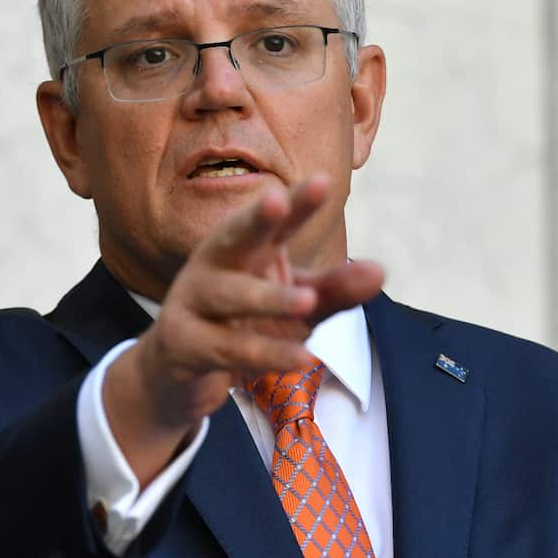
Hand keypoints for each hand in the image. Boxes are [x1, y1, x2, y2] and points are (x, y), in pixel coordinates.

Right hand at [102, 174, 384, 485]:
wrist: (178, 375)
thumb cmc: (242, 325)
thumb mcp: (296, 307)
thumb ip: (335, 290)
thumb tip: (379, 272)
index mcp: (246, 247)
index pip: (277, 221)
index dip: (298, 202)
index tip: (323, 181)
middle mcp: (215, 264)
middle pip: (234, 235)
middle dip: (255, 218)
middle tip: (277, 200)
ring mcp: (193, 300)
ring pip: (231, 295)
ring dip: (269, 297)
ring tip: (308, 301)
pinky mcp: (181, 341)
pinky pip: (227, 347)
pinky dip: (266, 353)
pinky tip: (303, 359)